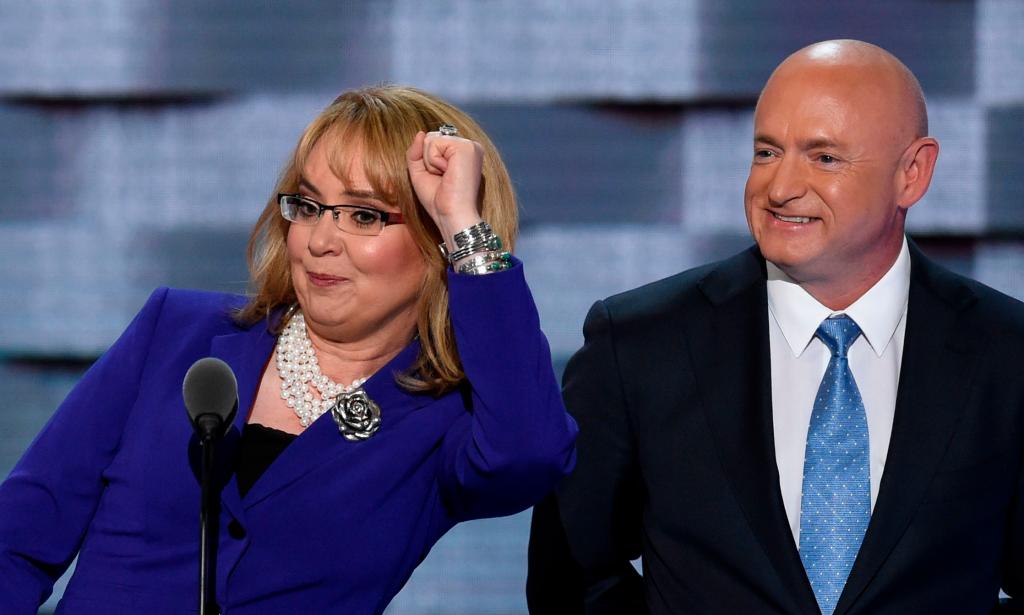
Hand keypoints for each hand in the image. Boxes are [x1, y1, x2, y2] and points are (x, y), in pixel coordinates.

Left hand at [406, 130, 483, 247]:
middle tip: (443, 178)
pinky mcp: (466, 147)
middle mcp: (469, 146)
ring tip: (445, 176)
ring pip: (431, 139)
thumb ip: (416, 152)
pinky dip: (433, 161)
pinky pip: (433, 143)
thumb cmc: (438, 201)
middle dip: (428, 160)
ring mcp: (469, 145)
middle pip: (430, 138)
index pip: (433, 142)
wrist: (451, 215)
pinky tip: (447, 173)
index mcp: (462, 153)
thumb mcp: (421, 173)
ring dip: (430, 162)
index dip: (428, 161)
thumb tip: (420, 133)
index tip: (441, 179)